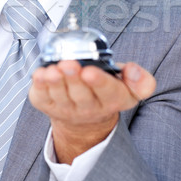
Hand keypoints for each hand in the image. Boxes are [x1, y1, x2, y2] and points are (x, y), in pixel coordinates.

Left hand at [29, 60, 155, 163]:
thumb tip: (133, 70)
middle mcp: (89, 108)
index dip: (99, 82)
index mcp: (112, 100)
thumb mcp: (128, 87)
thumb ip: (140, 80)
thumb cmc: (104, 92)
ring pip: (60, 95)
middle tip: (69, 64)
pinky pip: (42, 97)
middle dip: (74, 78)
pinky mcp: (47, 105)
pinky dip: (39, 86)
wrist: (85, 117)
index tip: (91, 72)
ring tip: (52, 70)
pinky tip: (40, 75)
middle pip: (81, 94)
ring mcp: (66, 109)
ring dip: (55, 82)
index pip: (108, 92)